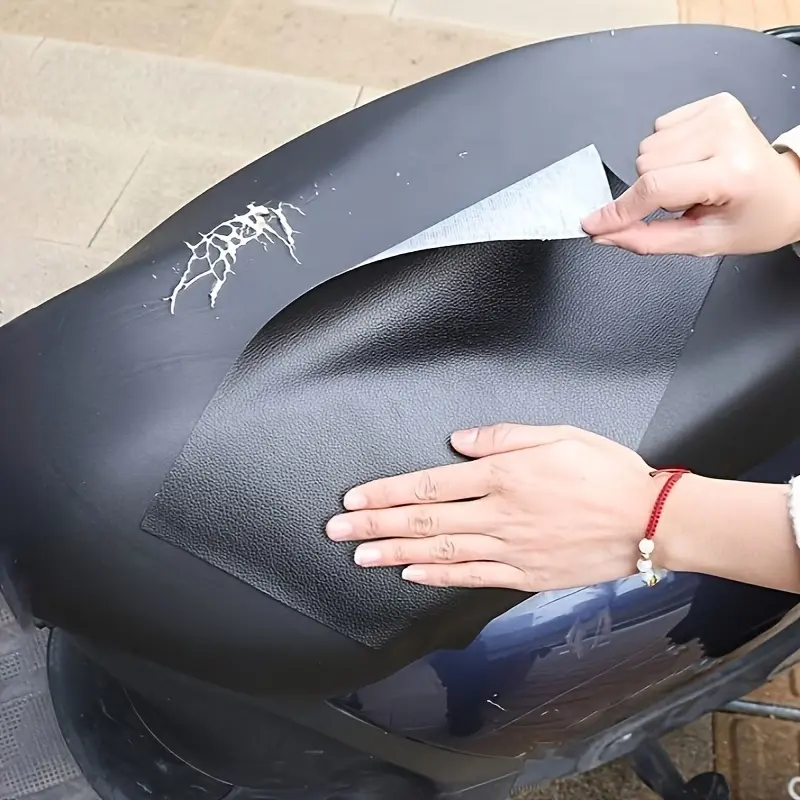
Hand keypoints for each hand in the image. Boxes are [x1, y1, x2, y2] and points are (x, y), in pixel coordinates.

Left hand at [326, 424, 660, 590]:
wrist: (650, 522)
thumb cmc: (607, 472)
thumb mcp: (558, 434)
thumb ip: (504, 437)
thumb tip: (460, 441)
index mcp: (504, 474)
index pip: (430, 485)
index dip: (387, 492)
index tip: (355, 497)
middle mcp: (499, 512)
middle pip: (424, 521)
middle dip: (375, 524)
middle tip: (337, 529)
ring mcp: (510, 547)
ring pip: (440, 552)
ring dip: (395, 553)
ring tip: (359, 555)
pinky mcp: (525, 573)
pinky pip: (473, 576)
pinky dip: (438, 577)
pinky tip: (410, 575)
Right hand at [582, 92, 799, 255]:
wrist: (787, 193)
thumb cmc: (754, 218)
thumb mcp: (702, 242)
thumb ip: (648, 239)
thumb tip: (606, 233)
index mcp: (731, 173)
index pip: (655, 188)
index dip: (619, 210)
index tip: (594, 223)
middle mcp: (727, 134)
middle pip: (645, 166)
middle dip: (653, 191)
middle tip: (687, 201)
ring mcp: (721, 113)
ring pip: (647, 147)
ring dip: (661, 171)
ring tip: (693, 181)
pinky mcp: (715, 102)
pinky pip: (659, 129)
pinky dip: (668, 151)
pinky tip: (694, 162)